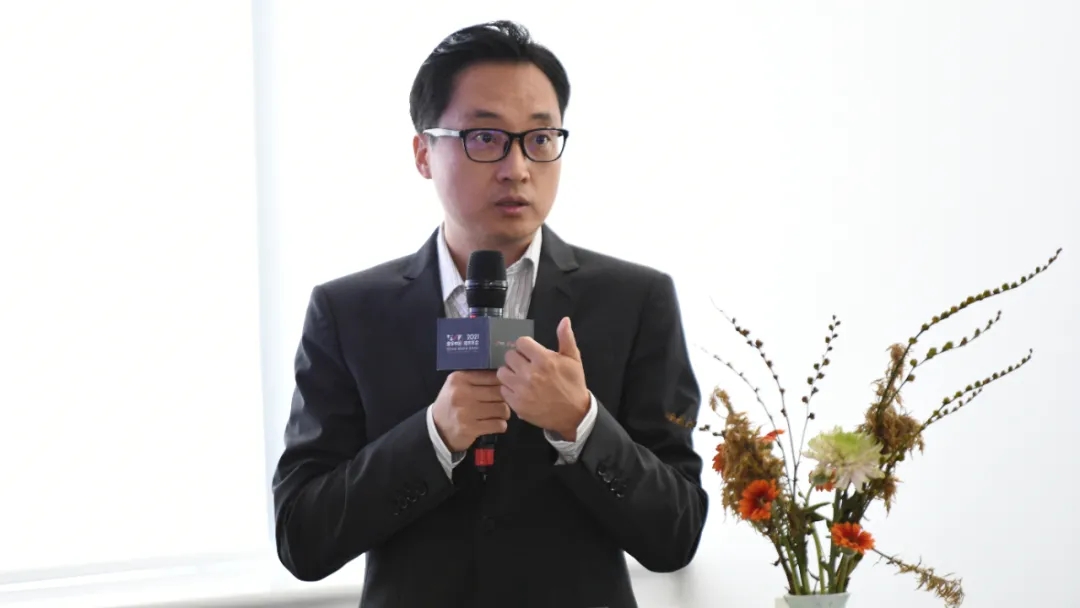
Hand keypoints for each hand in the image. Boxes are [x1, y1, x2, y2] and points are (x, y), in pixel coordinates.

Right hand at [431, 370, 510, 452]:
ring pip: (502, 409)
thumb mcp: (458, 385)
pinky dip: (500, 425)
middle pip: (499, 392)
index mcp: (460, 378)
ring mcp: (465, 412)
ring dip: (504, 413)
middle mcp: (461, 393)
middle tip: (502, 403)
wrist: (437, 428)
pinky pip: (498, 425)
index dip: (503, 383)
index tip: (503, 389)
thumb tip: (505, 376)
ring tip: (498, 414)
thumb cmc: (452, 404)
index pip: (493, 376)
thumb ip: (478, 378)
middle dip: (505, 399)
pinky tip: (494, 424)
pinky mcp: (470, 428)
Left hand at [497, 316, 589, 438]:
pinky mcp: (517, 403)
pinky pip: (503, 389)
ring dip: (510, 373)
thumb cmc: (573, 384)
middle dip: (516, 359)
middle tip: (525, 365)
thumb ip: (566, 338)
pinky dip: (509, 389)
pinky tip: (519, 390)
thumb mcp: (573, 359)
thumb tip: (564, 320)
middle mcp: (530, 373)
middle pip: (509, 356)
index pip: (521, 342)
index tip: (530, 353)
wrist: (574, 414)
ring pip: (502, 372)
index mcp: (544, 360)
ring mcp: (522, 389)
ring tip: (520, 377)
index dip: (525, 346)